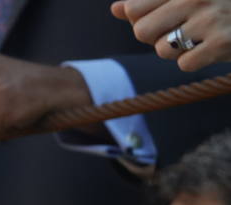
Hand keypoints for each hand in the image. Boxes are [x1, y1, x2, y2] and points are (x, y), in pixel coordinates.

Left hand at [113, 0, 230, 69]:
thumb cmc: (221, 5)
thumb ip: (151, 1)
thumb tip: (116, 9)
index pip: (133, 9)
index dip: (142, 19)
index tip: (164, 16)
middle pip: (141, 31)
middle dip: (155, 36)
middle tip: (180, 29)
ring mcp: (209, 19)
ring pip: (162, 49)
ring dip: (176, 49)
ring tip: (199, 36)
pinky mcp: (221, 43)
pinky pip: (184, 64)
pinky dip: (194, 61)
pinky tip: (210, 47)